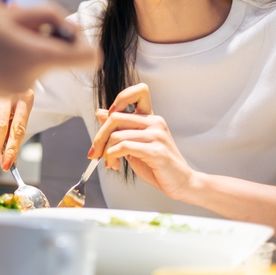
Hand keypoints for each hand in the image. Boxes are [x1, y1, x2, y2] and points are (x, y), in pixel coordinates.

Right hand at [0, 4, 95, 95]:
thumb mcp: (6, 14)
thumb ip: (45, 17)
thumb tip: (65, 26)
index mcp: (36, 59)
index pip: (88, 56)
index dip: (78, 35)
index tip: (55, 22)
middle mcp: (31, 79)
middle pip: (57, 50)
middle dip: (40, 28)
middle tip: (8, 12)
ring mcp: (16, 86)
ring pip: (36, 53)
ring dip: (21, 34)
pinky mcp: (1, 88)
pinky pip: (19, 62)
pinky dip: (9, 46)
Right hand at [0, 90, 32, 169]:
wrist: (0, 76)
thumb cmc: (12, 102)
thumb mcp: (19, 113)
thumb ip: (14, 134)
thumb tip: (10, 162)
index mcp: (25, 98)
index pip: (18, 129)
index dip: (12, 149)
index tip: (6, 164)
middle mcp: (7, 92)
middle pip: (0, 127)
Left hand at [88, 83, 196, 200]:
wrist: (181, 183)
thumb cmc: (157, 165)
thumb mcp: (134, 144)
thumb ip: (120, 129)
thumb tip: (100, 113)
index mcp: (151, 118)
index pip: (138, 92)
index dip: (119, 100)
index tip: (108, 119)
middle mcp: (155, 122)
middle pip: (116, 117)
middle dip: (99, 136)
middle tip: (95, 152)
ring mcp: (157, 135)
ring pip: (117, 135)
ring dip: (105, 151)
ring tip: (108, 162)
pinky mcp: (156, 150)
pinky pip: (124, 147)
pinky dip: (112, 156)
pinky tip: (114, 164)